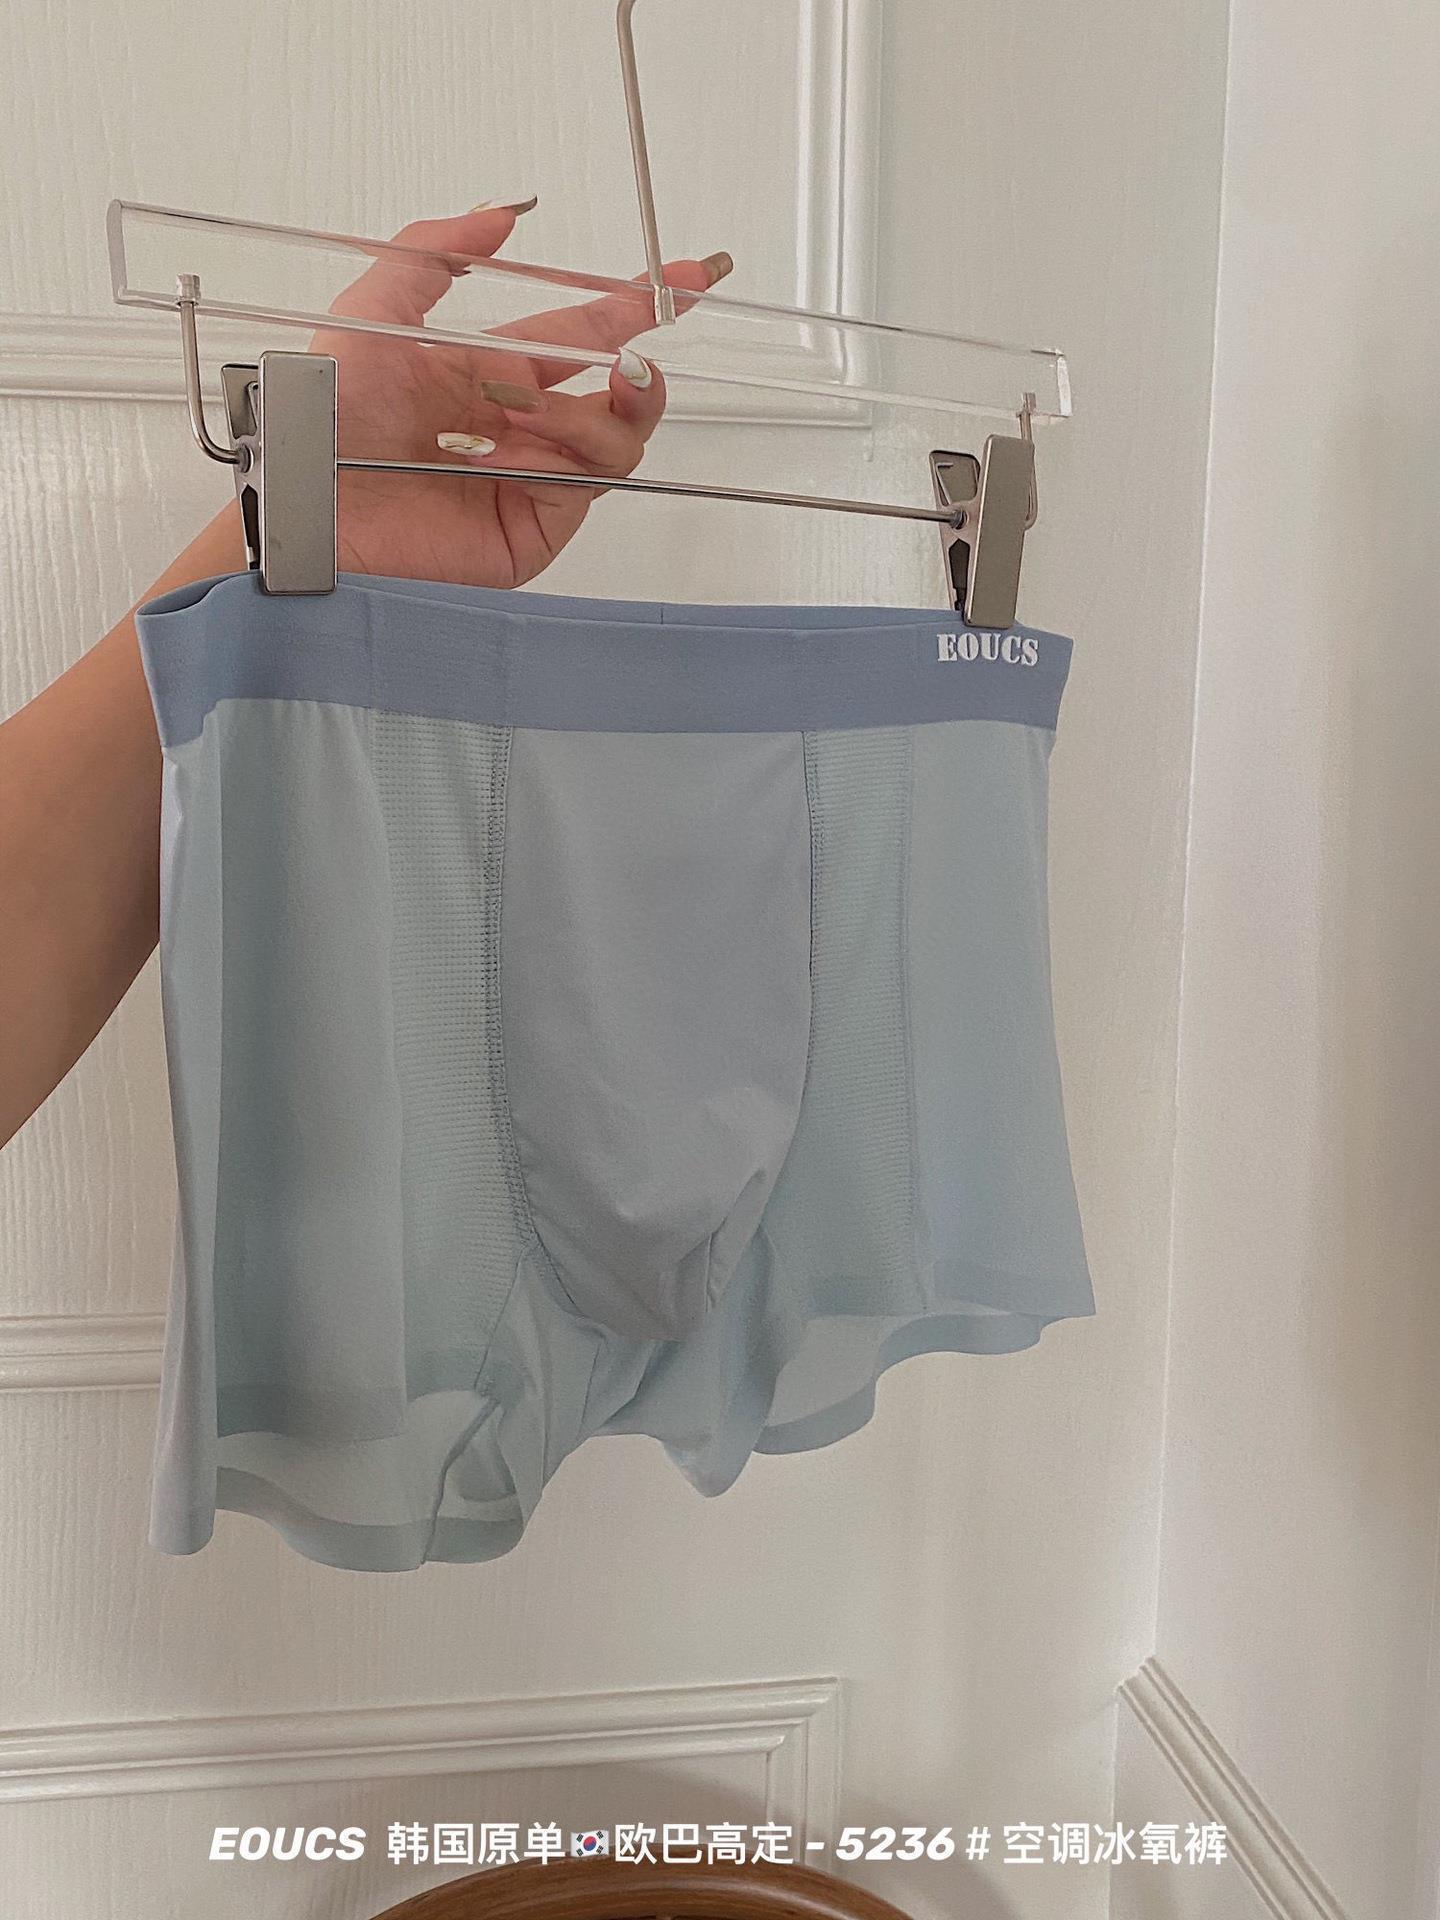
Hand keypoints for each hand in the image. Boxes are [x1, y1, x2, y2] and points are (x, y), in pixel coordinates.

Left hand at [306, 202, 730, 586]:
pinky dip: (558, 457)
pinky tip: (507, 451)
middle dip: (636, 369)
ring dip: (585, 414)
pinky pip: (584, 484)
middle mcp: (517, 426)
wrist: (310, 507)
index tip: (689, 277)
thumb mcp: (372, 308)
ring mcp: (530, 480)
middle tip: (630, 357)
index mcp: (487, 372)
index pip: (581, 334)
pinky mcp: (534, 528)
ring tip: (523, 409)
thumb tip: (499, 212)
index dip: (636, 307)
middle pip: (617, 393)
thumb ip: (434, 251)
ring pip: (615, 439)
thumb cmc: (324, 422)